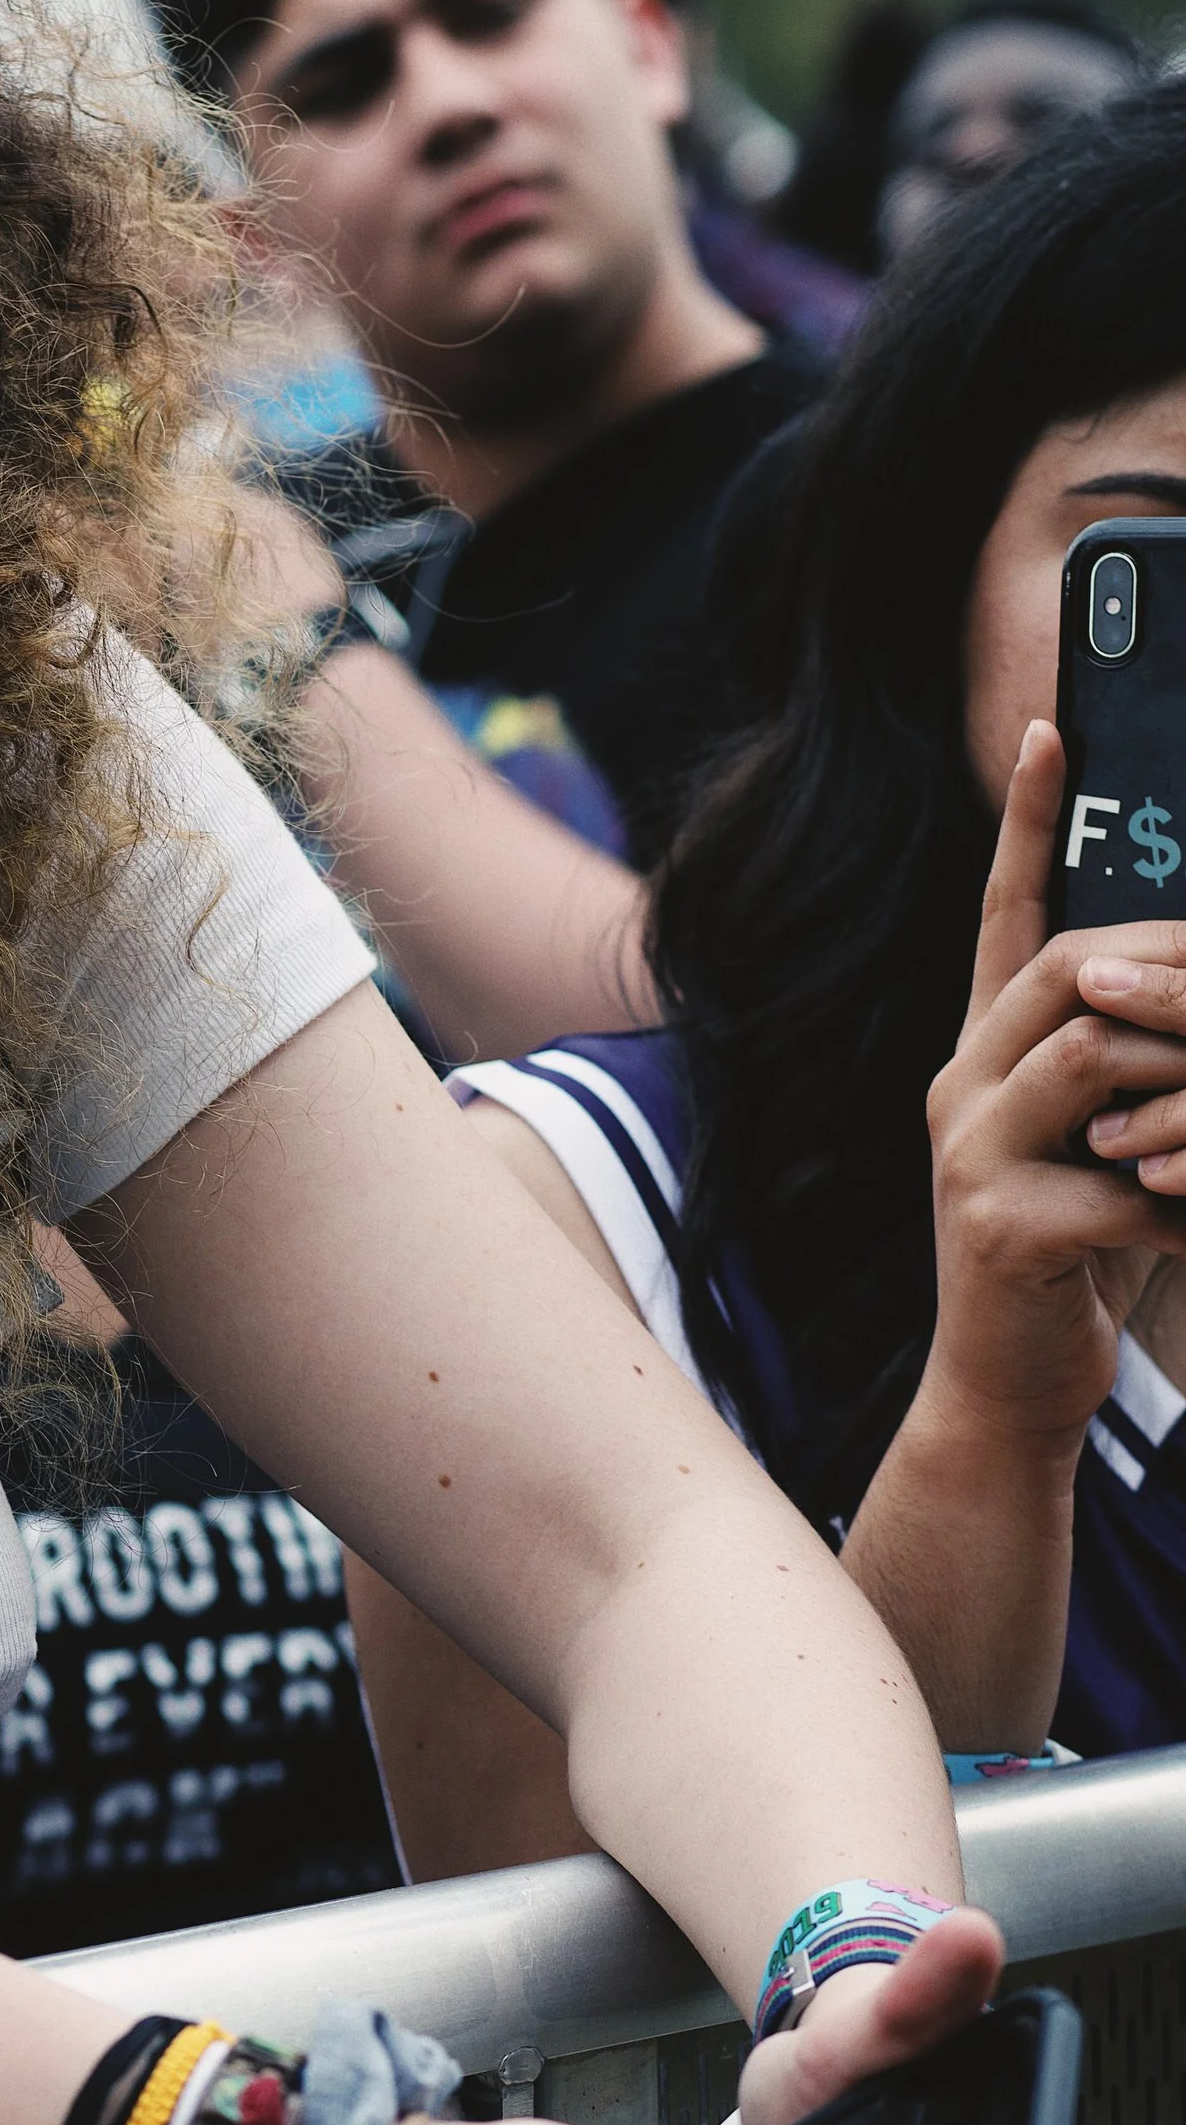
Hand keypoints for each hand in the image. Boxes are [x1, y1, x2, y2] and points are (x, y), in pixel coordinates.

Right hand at [919, 719, 1185, 1458]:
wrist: (1005, 1395)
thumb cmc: (1081, 1258)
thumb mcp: (1111, 1143)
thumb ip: (1137, 1069)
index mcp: (983, 1055)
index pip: (1004, 916)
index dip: (1025, 823)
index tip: (1048, 729)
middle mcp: (959, 1085)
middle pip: (1066, 967)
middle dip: (1171, 961)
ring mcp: (968, 1153)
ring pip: (1096, 1056)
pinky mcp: (999, 1224)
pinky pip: (1128, 1179)